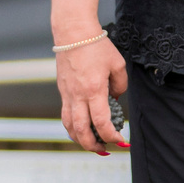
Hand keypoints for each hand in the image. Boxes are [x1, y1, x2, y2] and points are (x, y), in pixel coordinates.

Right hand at [55, 32, 128, 154]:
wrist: (73, 32)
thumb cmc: (97, 46)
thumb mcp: (118, 65)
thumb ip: (120, 85)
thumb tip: (115, 99)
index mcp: (94, 90)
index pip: (101, 122)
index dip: (111, 136)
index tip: (120, 140)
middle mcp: (78, 95)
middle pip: (81, 131)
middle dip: (93, 145)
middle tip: (105, 150)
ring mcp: (67, 94)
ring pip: (69, 126)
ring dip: (80, 139)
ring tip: (92, 144)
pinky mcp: (62, 90)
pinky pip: (65, 114)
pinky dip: (73, 126)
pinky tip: (83, 128)